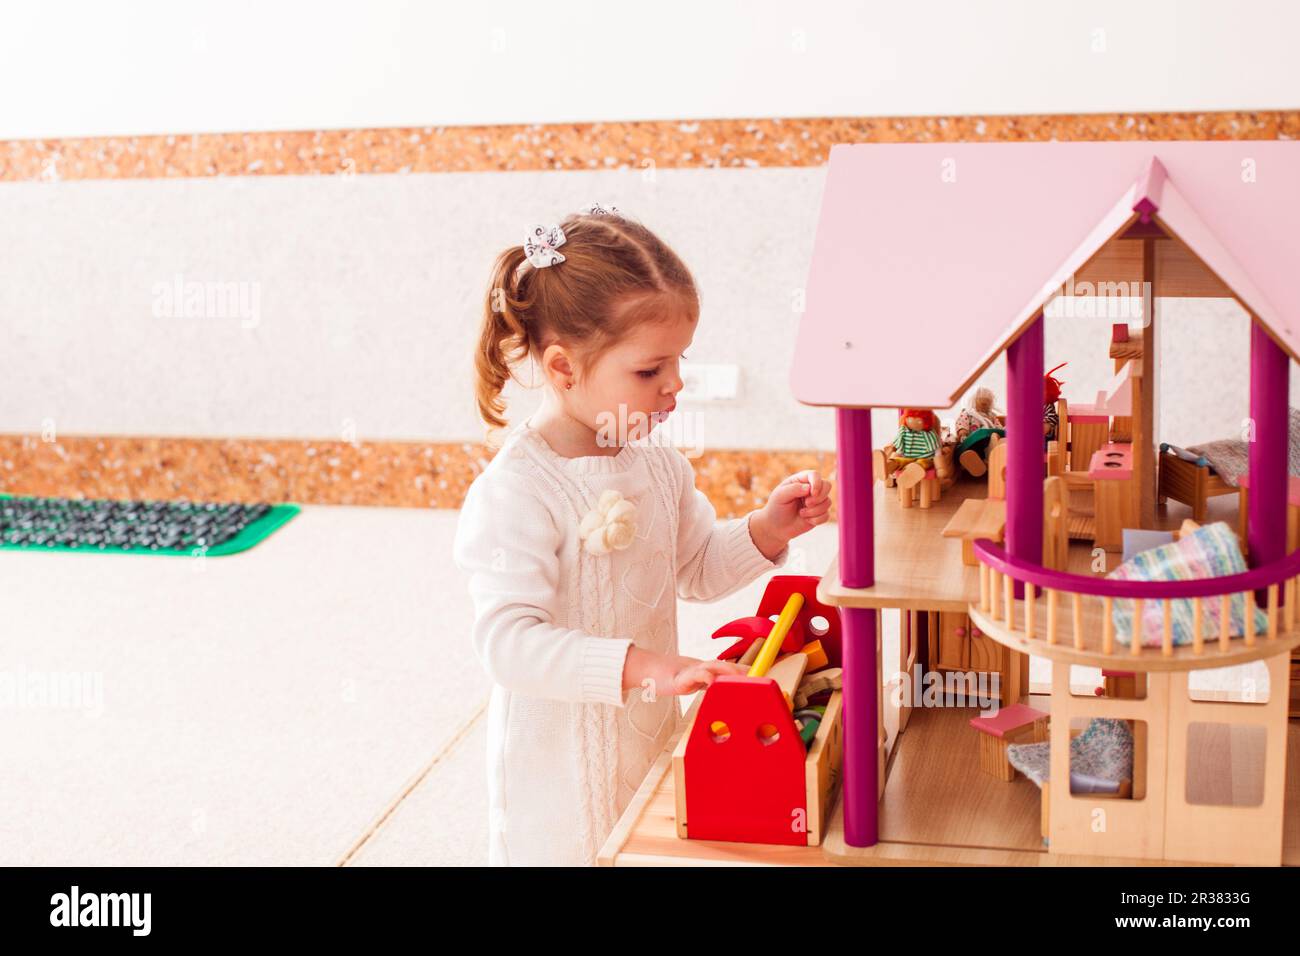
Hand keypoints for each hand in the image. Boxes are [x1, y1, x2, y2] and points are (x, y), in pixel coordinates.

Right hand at [622, 646, 745, 696]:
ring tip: (741, 676)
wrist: (644, 669)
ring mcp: (689, 671)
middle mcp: (698, 667)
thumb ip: (704, 683)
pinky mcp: (678, 679)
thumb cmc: (666, 676)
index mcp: (703, 669)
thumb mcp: (690, 680)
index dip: (742, 671)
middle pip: (723, 665)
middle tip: (756, 675)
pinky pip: (694, 676)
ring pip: (712, 667)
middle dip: (740, 671)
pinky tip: (713, 682)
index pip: (726, 668)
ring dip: (728, 671)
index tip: (758, 675)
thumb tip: (717, 689)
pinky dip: (705, 677)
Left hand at [749, 469, 833, 558]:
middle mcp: (811, 489)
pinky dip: (816, 519)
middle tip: (807, 504)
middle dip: (819, 497)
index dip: (817, 482)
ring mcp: (816, 501)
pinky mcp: (819, 513)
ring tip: (801, 513)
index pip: (815, 475)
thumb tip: (809, 488)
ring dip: (814, 510)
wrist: (776, 527)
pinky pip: (826, 515)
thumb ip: (793, 489)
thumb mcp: (780, 496)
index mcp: (800, 480)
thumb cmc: (776, 508)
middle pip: (827, 485)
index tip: (812, 493)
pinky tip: (806, 520)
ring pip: (827, 502)